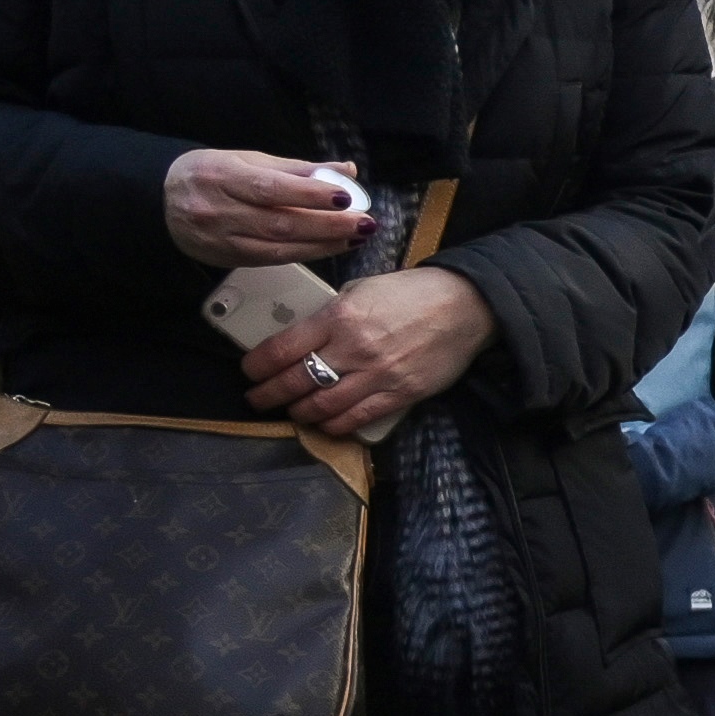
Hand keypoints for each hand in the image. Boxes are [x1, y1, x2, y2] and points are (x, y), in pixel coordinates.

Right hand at [165, 147, 369, 269]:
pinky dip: (305, 254)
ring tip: (356, 237)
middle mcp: (220, 207)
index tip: (345, 196)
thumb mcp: (248, 159)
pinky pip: (271, 260)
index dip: (309, 193)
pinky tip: (330, 248)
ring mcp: (222, 236)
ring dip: (323, 244)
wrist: (162, 201)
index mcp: (224, 174)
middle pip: (280, 221)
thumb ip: (298, 167)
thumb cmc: (212, 174)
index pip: (271, 187)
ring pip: (278, 245)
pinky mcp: (226, 257)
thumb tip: (346, 170)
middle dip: (328, 224)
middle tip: (364, 223)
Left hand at [246, 263, 486, 436]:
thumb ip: (330, 315)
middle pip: (295, 381)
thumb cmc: (411, 294)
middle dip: (268, 394)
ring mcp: (377, 374)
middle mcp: (353, 347)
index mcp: (339, 315)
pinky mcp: (400, 393)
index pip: (283, 348)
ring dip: (299, 412)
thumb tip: (304, 338)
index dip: (258, 365)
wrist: (464, 306)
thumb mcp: (362, 291)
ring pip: (322, 405)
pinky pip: (357, 417)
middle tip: (258, 398)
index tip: (250, 371)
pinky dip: (334, 424)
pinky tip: (325, 422)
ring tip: (292, 411)